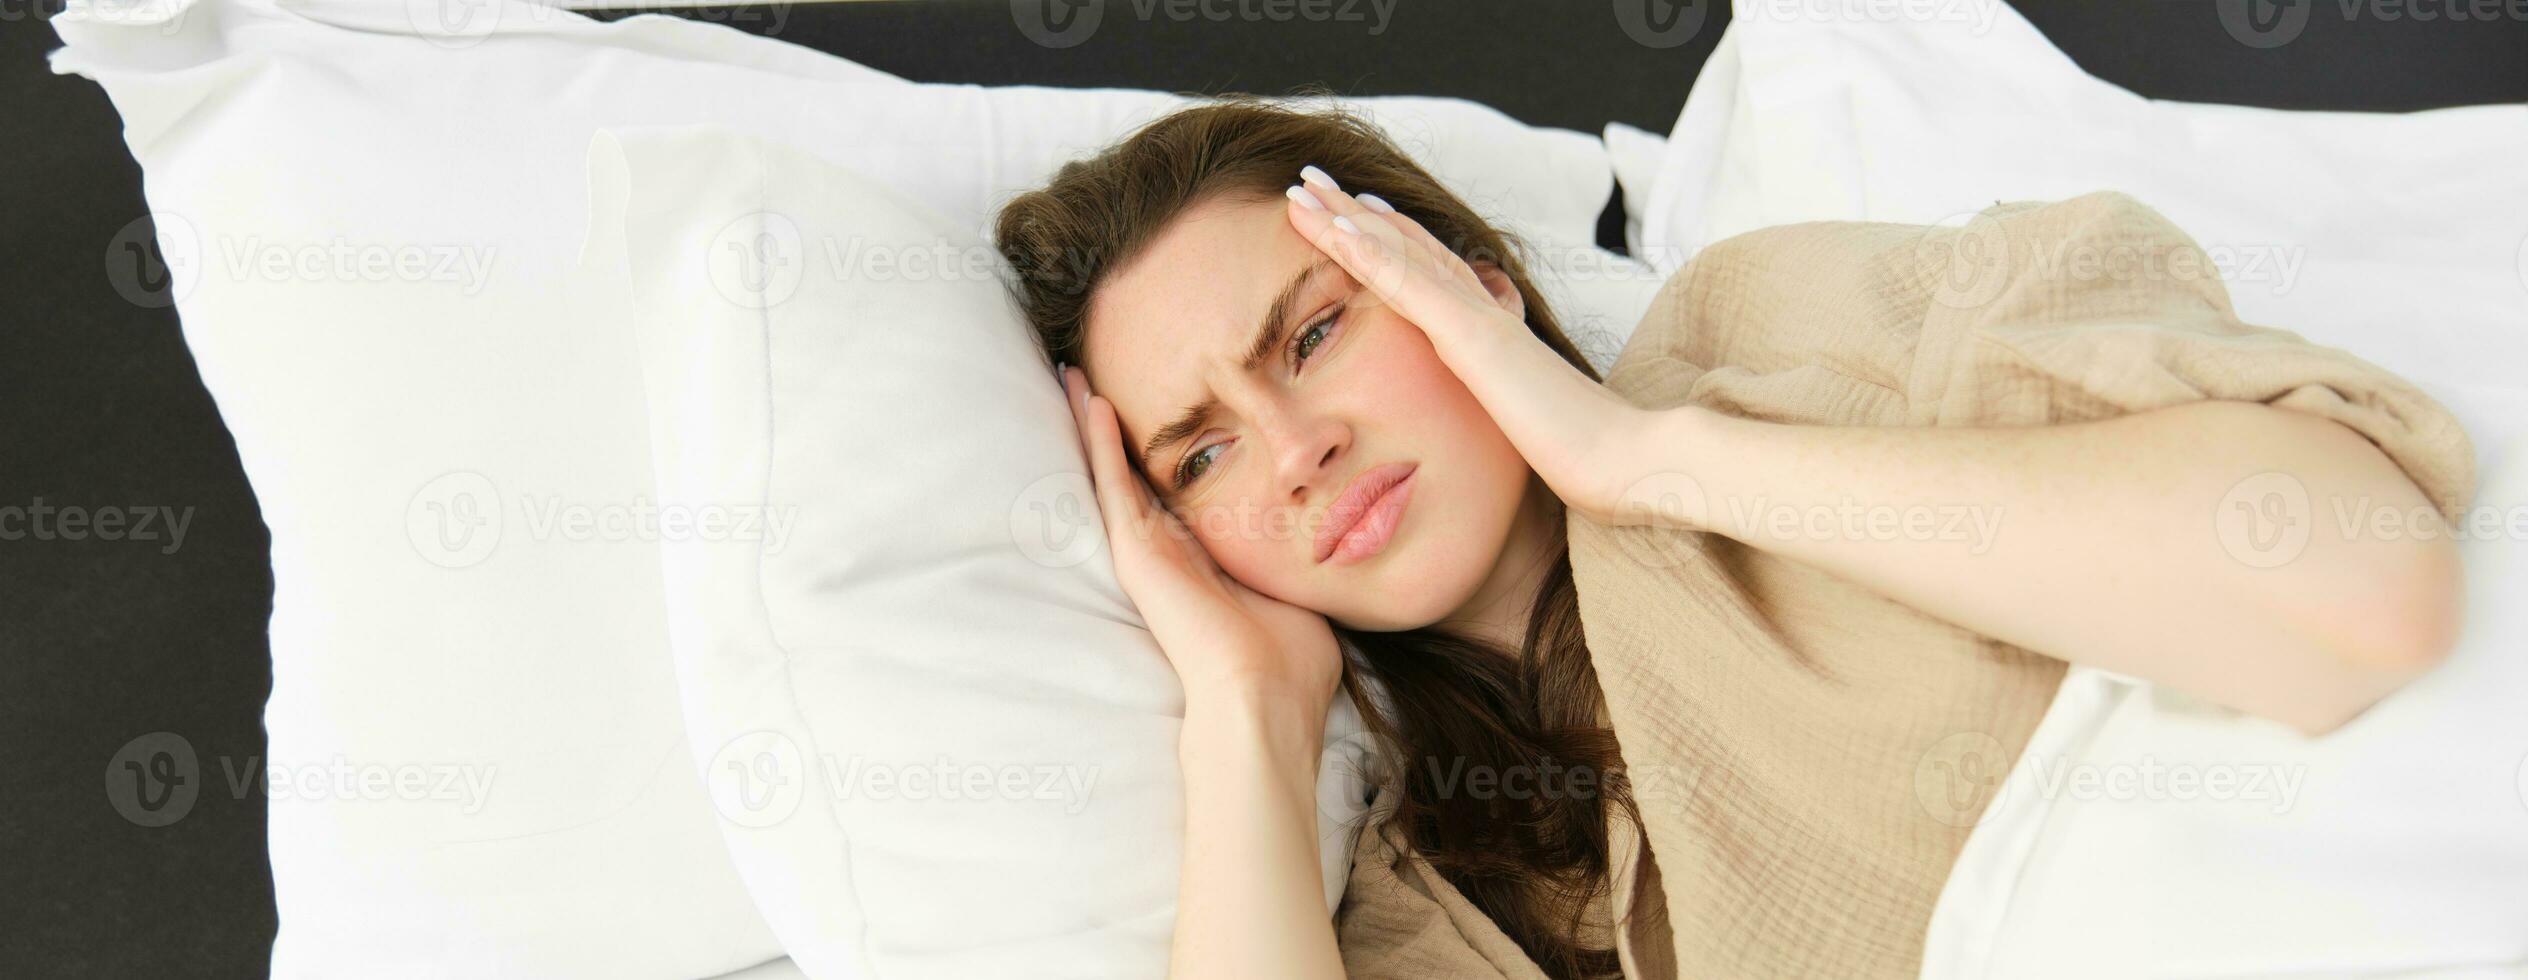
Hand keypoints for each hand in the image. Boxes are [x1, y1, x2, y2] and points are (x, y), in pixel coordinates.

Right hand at [1060, 364, 1344, 710]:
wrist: (1265, 695)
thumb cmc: (1292, 663)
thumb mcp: (1299, 594)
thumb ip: (1296, 566)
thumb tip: (1331, 544)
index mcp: (1207, 567)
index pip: (1181, 503)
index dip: (1170, 463)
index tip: (1164, 423)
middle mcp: (1170, 555)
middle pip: (1136, 480)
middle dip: (1115, 433)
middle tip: (1091, 381)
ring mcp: (1147, 551)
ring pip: (1111, 473)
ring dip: (1090, 423)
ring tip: (1071, 374)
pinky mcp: (1135, 550)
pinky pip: (1111, 481)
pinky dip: (1095, 438)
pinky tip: (1083, 394)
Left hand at [1282, 166, 1687, 529]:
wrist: (1627, 460)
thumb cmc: (1586, 454)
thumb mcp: (1530, 421)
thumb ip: (1509, 401)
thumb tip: (1505, 404)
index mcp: (1491, 332)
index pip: (1431, 273)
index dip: (1388, 239)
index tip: (1351, 212)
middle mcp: (1483, 312)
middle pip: (1409, 247)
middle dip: (1356, 212)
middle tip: (1310, 179)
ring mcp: (1478, 319)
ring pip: (1400, 253)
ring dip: (1345, 218)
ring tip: (1301, 187)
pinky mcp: (1474, 338)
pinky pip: (1409, 287)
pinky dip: (1368, 253)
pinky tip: (1332, 229)